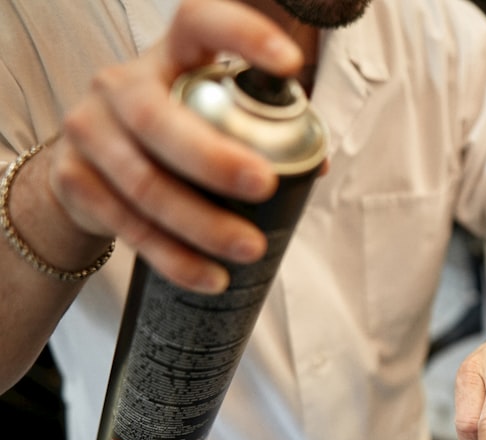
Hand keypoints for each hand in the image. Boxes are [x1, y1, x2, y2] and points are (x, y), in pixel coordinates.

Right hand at [48, 0, 302, 292]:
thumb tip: (316, 165)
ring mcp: (91, 131)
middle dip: (215, 158)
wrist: (91, 169)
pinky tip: (210, 275)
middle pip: (159, 120)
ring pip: (144, 182)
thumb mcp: (210, 115)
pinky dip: (174, 257)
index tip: (290, 64)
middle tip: (265, 186)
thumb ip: (261, 129)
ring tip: (250, 248)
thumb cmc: (174, 135)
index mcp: (170, 57)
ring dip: (202, 223)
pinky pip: (129, 226)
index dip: (244, 35)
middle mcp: (121, 85)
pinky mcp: (75, 180)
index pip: (200, 23)